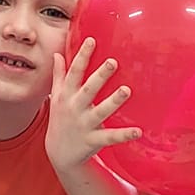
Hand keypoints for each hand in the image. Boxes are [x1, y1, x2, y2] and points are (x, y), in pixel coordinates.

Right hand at [46, 39, 141, 170]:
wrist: (59, 154)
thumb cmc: (61, 119)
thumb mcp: (57, 97)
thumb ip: (59, 75)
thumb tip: (58, 54)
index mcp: (67, 95)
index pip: (74, 73)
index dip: (82, 56)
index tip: (91, 40)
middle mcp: (75, 108)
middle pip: (88, 90)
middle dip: (100, 76)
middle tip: (113, 62)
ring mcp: (84, 125)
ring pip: (101, 112)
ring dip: (113, 102)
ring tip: (126, 90)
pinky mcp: (94, 140)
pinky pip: (110, 137)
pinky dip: (124, 135)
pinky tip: (138, 131)